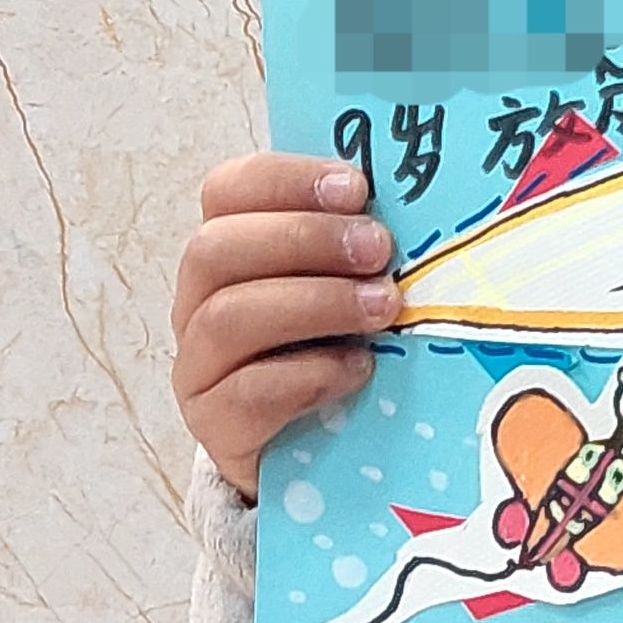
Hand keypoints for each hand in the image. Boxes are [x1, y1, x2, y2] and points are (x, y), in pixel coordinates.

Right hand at [170, 153, 400, 498]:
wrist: (312, 441)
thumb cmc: (337, 340)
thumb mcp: (348, 282)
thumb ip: (361, 242)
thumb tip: (423, 203)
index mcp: (230, 246)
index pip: (228, 190)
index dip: (287, 180)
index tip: (357, 187)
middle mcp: (200, 299)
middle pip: (218, 250)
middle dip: (306, 239)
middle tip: (379, 249)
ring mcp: (200, 363)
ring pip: (228, 318)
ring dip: (316, 304)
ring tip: (383, 307)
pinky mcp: (216, 423)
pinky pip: (247, 393)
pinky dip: (309, 374)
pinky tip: (359, 368)